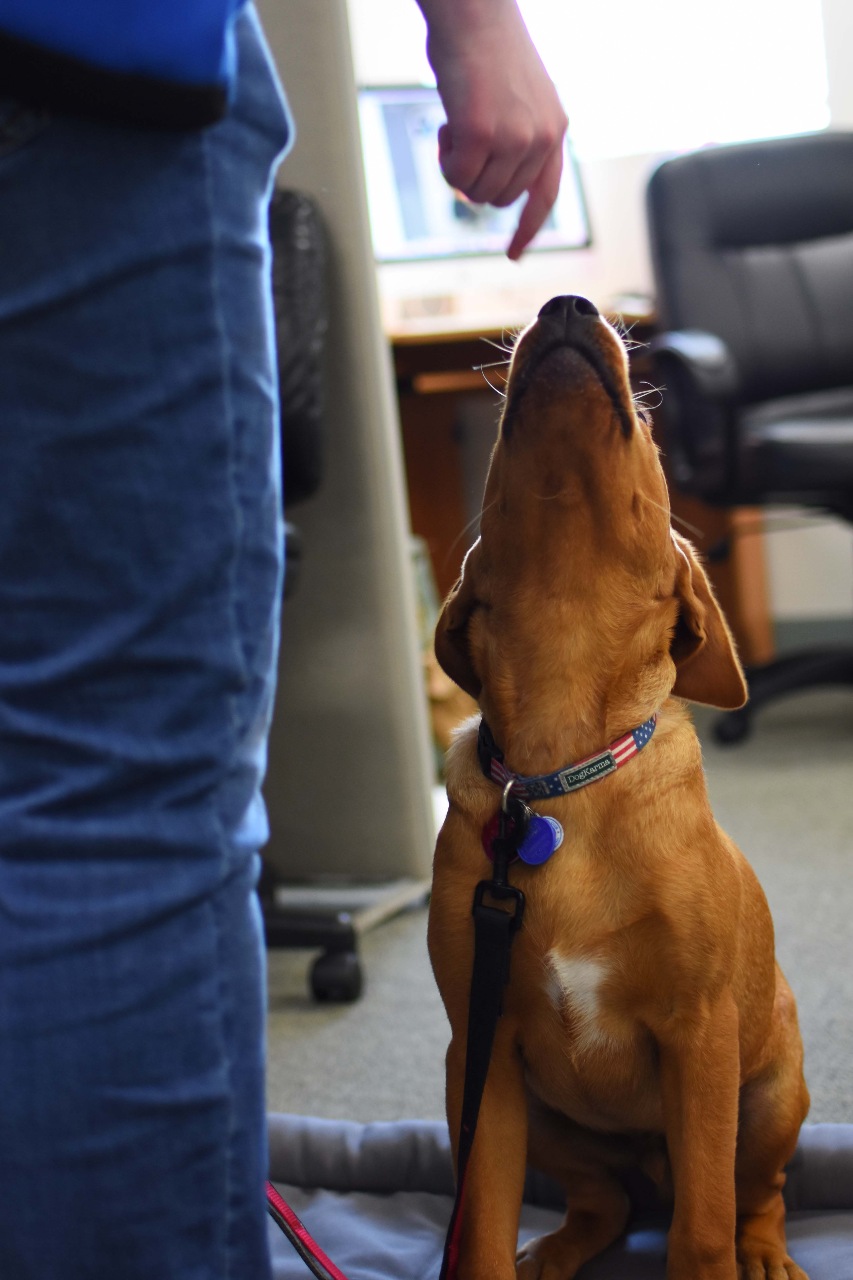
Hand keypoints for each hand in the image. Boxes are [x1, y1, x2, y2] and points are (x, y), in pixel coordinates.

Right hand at [416, 0, 567, 258]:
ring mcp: (515, 138)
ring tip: (457, 125)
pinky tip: (446, 126)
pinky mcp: (483, 135)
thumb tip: (488, 188)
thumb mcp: (518, 99)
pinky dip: (446, 160)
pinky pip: (457, 177)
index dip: (528, 229)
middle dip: (477, 180)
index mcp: (555, 130)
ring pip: (478, 193)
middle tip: (463, 141)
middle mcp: (542, 138)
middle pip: (501, 198)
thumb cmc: (487, 48)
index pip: (545, 196)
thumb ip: (516, 140)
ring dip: (459, 170)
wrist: (474, 11)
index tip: (513, 254)